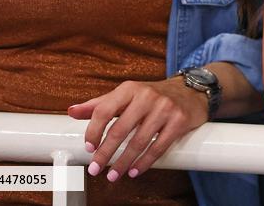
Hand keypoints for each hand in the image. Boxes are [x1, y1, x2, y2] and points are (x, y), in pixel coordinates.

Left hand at [68, 77, 207, 180]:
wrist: (191, 90)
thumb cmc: (153, 95)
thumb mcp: (126, 94)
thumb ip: (100, 104)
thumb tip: (72, 111)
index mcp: (130, 88)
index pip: (104, 110)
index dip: (93, 132)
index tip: (89, 148)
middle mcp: (147, 96)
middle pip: (120, 130)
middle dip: (106, 153)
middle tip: (96, 169)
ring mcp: (165, 108)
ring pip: (139, 141)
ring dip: (124, 162)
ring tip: (114, 175)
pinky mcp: (179, 120)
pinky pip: (159, 146)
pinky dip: (145, 162)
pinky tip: (135, 170)